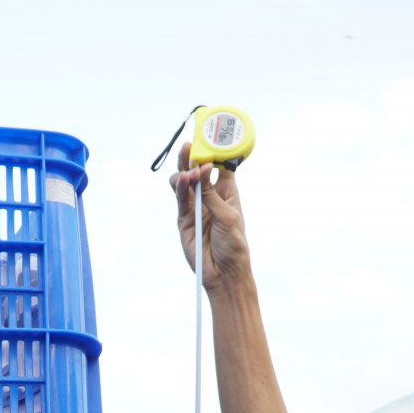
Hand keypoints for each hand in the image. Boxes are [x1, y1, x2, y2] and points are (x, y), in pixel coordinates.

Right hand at [170, 142, 250, 288]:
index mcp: (227, 192)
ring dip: (184, 172)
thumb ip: (211, 195)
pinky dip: (180, 188)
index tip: (210, 139)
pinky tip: (183, 180)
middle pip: (197, 171)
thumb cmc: (234, 245)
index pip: (219, 167)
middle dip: (193, 157)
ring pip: (184, 183)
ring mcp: (195, 207)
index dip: (214, 153)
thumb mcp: (228, 216)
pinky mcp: (183, 219)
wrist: (224, 273)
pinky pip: (179, 199)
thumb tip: (199, 172)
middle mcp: (210, 197)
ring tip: (188, 171)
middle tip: (190, 146)